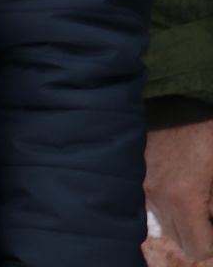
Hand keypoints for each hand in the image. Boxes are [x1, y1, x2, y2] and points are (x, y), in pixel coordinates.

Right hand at [145, 119, 212, 262]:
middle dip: (199, 232)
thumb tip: (210, 216)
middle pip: (180, 238)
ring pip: (165, 220)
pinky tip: (178, 180)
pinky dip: (168, 200)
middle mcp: (156, 195)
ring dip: (182, 216)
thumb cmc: (201, 127)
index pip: (199, 247)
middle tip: (209, 208)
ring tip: (195, 192)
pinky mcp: (134, 171)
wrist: (166, 92)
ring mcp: (142, 184)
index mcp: (182, 197)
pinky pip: (153, 201)